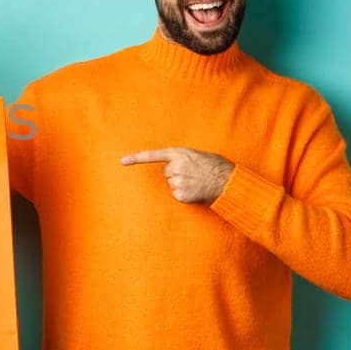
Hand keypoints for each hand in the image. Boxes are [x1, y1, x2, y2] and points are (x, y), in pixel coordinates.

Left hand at [120, 147, 235, 203]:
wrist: (228, 182)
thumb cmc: (216, 167)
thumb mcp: (199, 155)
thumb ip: (183, 159)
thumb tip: (173, 167)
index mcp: (180, 153)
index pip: (154, 155)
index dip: (136, 158)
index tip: (122, 161)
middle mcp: (176, 166)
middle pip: (166, 173)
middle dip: (176, 174)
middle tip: (193, 175)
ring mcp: (177, 181)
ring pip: (171, 185)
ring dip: (181, 185)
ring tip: (197, 183)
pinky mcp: (180, 195)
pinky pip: (177, 195)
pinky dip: (185, 195)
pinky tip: (196, 191)